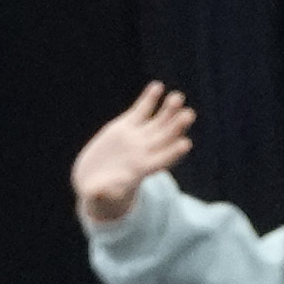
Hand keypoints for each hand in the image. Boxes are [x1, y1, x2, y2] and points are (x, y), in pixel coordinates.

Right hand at [68, 82, 197, 230]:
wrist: (94, 180)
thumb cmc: (98, 194)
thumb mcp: (97, 196)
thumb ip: (101, 194)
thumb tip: (100, 191)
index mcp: (141, 170)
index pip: (161, 160)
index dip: (173, 152)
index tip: (186, 144)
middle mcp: (144, 151)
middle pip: (164, 137)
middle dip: (176, 126)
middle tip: (189, 115)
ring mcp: (137, 137)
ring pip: (157, 121)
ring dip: (169, 109)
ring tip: (177, 97)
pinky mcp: (126, 126)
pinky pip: (141, 110)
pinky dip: (149, 99)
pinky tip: (157, 86)